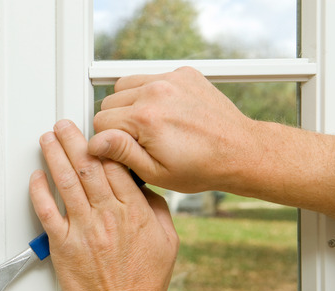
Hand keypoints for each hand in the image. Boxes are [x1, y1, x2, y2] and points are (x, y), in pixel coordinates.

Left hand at [29, 119, 178, 290]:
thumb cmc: (143, 285)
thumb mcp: (167, 242)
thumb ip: (156, 210)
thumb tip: (144, 188)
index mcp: (134, 212)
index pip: (116, 166)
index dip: (103, 144)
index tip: (96, 131)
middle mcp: (108, 216)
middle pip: (88, 167)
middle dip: (74, 141)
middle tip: (64, 125)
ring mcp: (84, 230)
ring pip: (66, 183)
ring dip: (54, 156)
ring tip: (48, 138)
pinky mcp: (63, 245)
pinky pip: (47, 212)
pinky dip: (40, 191)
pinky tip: (36, 176)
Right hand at [89, 66, 260, 193]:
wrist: (239, 151)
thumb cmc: (200, 167)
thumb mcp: (155, 172)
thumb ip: (120, 153)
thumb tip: (94, 141)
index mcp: (146, 118)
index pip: (100, 122)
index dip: (108, 142)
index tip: (124, 151)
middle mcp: (156, 92)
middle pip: (109, 102)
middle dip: (117, 122)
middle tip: (138, 141)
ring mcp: (170, 79)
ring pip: (124, 87)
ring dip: (128, 105)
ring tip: (148, 126)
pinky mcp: (182, 74)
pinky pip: (148, 78)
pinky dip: (148, 93)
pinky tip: (164, 113)